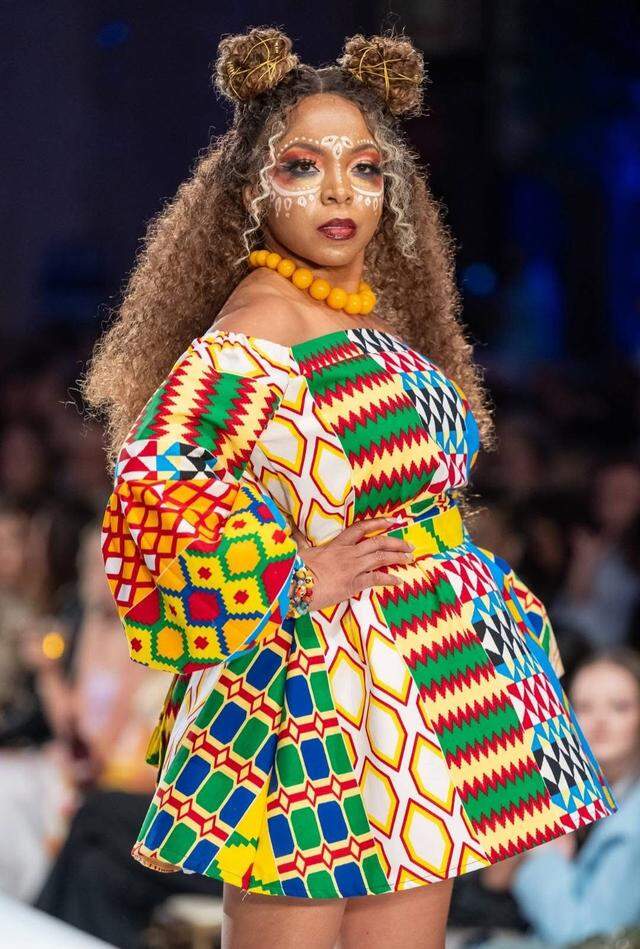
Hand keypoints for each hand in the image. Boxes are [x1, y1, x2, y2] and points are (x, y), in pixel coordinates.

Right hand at [291, 517, 414, 611]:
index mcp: (336, 544)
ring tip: (409, 558)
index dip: (377, 523)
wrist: (295, 585)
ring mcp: (352, 568)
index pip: (360, 528)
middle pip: (377, 542)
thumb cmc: (296, 569)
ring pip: (380, 558)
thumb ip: (300, 540)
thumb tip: (292, 529)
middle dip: (395, 543)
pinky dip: (389, 579)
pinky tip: (398, 580)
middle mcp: (348, 553)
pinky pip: (376, 579)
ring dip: (397, 557)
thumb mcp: (299, 551)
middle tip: (409, 545)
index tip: (391, 521)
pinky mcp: (353, 584)